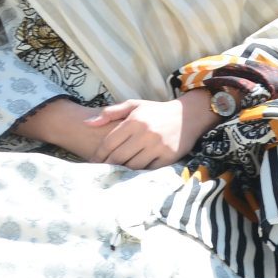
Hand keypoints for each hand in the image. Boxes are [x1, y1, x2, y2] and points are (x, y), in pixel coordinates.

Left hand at [85, 93, 215, 169]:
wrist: (190, 115)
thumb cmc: (157, 111)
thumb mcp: (134, 105)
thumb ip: (110, 113)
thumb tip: (87, 123)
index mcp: (134, 121)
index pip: (109, 143)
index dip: (98, 154)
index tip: (93, 161)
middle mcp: (145, 134)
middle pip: (118, 157)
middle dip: (107, 165)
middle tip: (101, 170)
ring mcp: (158, 146)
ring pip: (132, 165)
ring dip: (123, 169)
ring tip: (116, 172)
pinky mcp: (169, 156)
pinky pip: (149, 169)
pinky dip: (140, 171)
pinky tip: (134, 172)